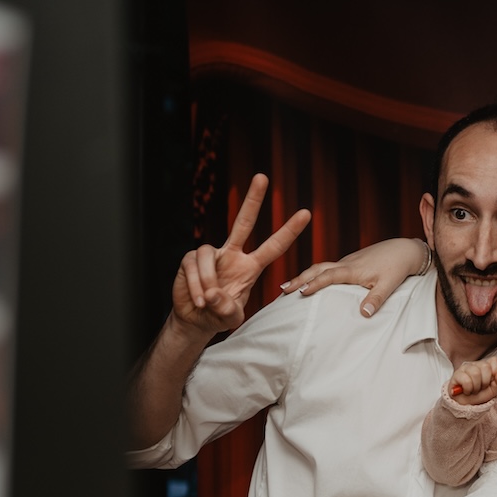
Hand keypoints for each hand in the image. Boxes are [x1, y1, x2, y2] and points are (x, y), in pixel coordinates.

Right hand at [171, 173, 309, 338]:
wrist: (196, 319)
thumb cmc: (219, 315)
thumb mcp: (231, 318)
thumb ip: (228, 309)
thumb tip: (213, 293)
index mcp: (250, 266)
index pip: (273, 246)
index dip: (288, 231)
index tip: (306, 214)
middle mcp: (232, 254)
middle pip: (243, 221)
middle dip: (253, 199)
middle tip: (263, 176)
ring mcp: (211, 254)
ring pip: (208, 254)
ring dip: (207, 281)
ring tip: (207, 301)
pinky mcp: (191, 259)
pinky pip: (194, 265)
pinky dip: (196, 284)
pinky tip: (199, 299)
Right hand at [281, 237, 429, 317]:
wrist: (405, 250)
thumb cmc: (397, 267)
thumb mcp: (389, 285)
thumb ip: (376, 299)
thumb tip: (364, 314)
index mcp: (353, 269)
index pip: (328, 276)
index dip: (313, 284)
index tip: (298, 292)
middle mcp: (346, 264)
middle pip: (317, 269)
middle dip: (299, 279)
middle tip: (282, 290)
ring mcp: (347, 262)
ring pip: (320, 267)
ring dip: (304, 276)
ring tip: (289, 287)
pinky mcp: (350, 263)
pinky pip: (328, 268)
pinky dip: (315, 275)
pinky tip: (310, 283)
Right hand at [450, 357, 496, 404]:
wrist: (466, 405)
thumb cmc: (480, 395)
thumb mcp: (493, 390)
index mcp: (486, 366)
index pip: (494, 360)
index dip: (496, 370)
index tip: (493, 380)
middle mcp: (475, 364)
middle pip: (485, 367)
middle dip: (485, 382)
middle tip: (481, 387)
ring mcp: (465, 368)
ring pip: (475, 373)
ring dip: (476, 387)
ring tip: (473, 390)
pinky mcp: (456, 375)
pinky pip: (466, 381)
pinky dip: (468, 389)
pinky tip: (466, 391)